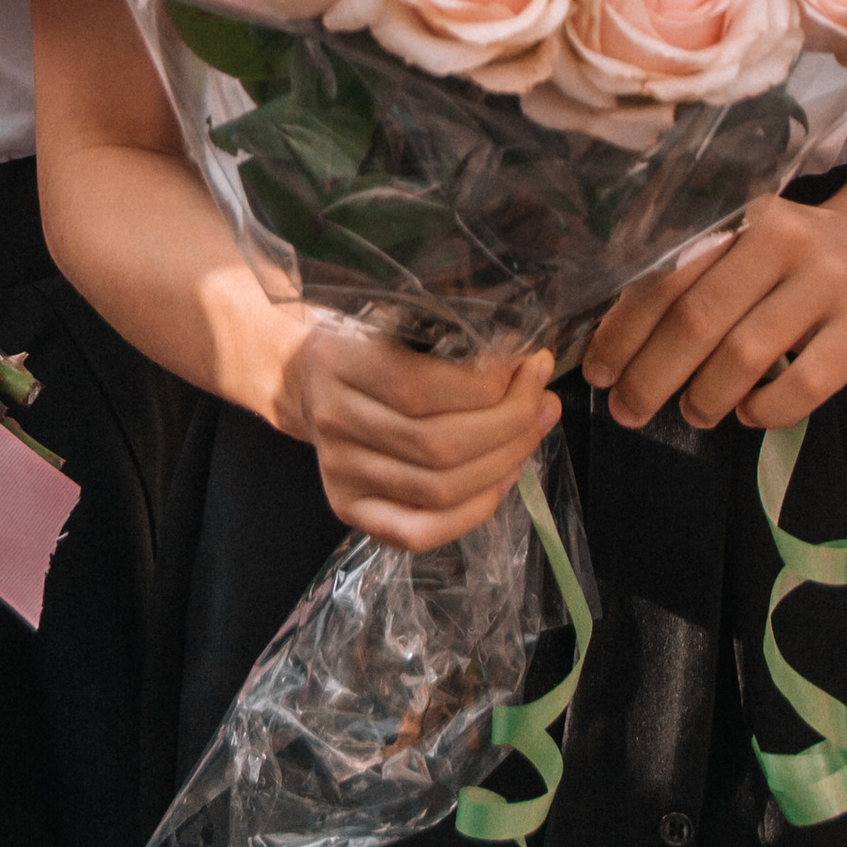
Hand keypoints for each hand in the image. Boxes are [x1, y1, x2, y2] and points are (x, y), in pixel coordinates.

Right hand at [279, 322, 557, 551]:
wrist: (303, 381)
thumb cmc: (365, 341)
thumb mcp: (394, 314)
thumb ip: (450, 333)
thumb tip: (529, 361)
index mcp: (340, 362)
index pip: (419, 389)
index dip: (486, 386)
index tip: (528, 365)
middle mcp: (334, 422)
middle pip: (437, 446)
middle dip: (510, 425)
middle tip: (544, 399)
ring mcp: (339, 474)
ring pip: (438, 490)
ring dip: (504, 462)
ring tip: (534, 430)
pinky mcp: (349, 510)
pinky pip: (420, 532)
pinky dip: (474, 510)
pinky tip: (504, 477)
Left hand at [582, 172, 846, 435]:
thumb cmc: (806, 253)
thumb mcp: (753, 237)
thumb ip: (699, 270)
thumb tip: (618, 340)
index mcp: (743, 216)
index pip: (666, 275)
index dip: (624, 330)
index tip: (598, 370)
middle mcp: (786, 241)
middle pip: (697, 319)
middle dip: (650, 376)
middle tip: (629, 409)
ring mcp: (830, 284)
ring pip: (744, 356)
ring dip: (704, 397)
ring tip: (694, 411)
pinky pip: (802, 386)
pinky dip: (764, 410)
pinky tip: (750, 412)